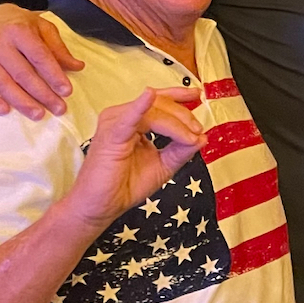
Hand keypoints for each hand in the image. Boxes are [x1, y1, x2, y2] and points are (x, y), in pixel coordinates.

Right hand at [0, 4, 83, 119]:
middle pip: (22, 74)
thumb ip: (59, 48)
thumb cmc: (20, 24)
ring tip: (39, 114)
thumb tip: (77, 67)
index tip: (66, 91)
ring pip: (3, 84)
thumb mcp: (43, 28)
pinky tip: (5, 110)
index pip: (39, 57)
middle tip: (58, 108)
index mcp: (18, 31)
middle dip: (42, 94)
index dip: (53, 75)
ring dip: (22, 102)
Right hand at [59, 88, 205, 228]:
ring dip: (176, 123)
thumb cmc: (125, 186)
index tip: (198, 95)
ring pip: (154, 112)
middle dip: (184, 115)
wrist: (101, 207)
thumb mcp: (163, 166)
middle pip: (160, 104)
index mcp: (134, 121)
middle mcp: (123, 117)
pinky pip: (129, 118)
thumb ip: (181, 151)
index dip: (179, 95)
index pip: (159, 101)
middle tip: (197, 130)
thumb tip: (202, 137)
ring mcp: (115, 123)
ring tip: (190, 136)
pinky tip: (149, 97)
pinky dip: (140, 107)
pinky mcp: (110, 135)